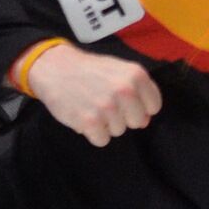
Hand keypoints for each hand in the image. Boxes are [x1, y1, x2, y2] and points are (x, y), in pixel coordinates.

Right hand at [23, 43, 161, 146]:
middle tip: (106, 104)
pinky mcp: (89, 121)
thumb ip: (137, 93)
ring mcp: (107, 106)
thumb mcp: (118, 71)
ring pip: (119, 131)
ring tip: (92, 106)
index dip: (140, 107)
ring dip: (106, 124)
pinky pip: (102, 140)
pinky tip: (84, 117)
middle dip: (124, 117)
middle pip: (137, 122)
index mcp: (136, 75)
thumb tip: (145, 121)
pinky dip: (93, 133)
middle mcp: (125, 90)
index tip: (126, 103)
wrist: (54, 67)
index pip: (154, 106)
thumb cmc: (90, 70)